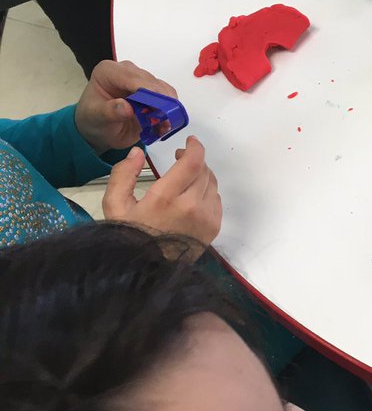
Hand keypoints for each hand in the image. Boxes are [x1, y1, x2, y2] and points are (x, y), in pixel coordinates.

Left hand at [76, 60, 176, 152]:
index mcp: (109, 71)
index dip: (148, 92)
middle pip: (152, 83)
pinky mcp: (153, 92)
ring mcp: (141, 81)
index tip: (159, 108)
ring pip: (164, 90)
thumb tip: (126, 107)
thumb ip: (109, 111)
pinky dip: (170, 112)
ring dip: (168, 108)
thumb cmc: (93, 120)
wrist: (99, 129)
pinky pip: (169, 99)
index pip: (133, 77)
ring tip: (162, 125)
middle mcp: (127, 72)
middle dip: (160, 102)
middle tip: (162, 122)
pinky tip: (162, 124)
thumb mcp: (96, 117)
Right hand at [102, 137, 221, 243]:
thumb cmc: (130, 234)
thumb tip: (138, 151)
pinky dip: (207, 192)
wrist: (147, 269)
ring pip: (212, 184)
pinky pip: (216, 200)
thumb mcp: (115, 204)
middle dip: (193, 160)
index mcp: (167, 198)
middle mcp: (192, 206)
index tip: (189, 141)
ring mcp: (206, 218)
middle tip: (180, 158)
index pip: (193, 163)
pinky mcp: (214, 228)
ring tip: (185, 177)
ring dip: (201, 175)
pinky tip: (192, 196)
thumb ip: (124, 174)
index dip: (195, 147)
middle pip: (203, 171)